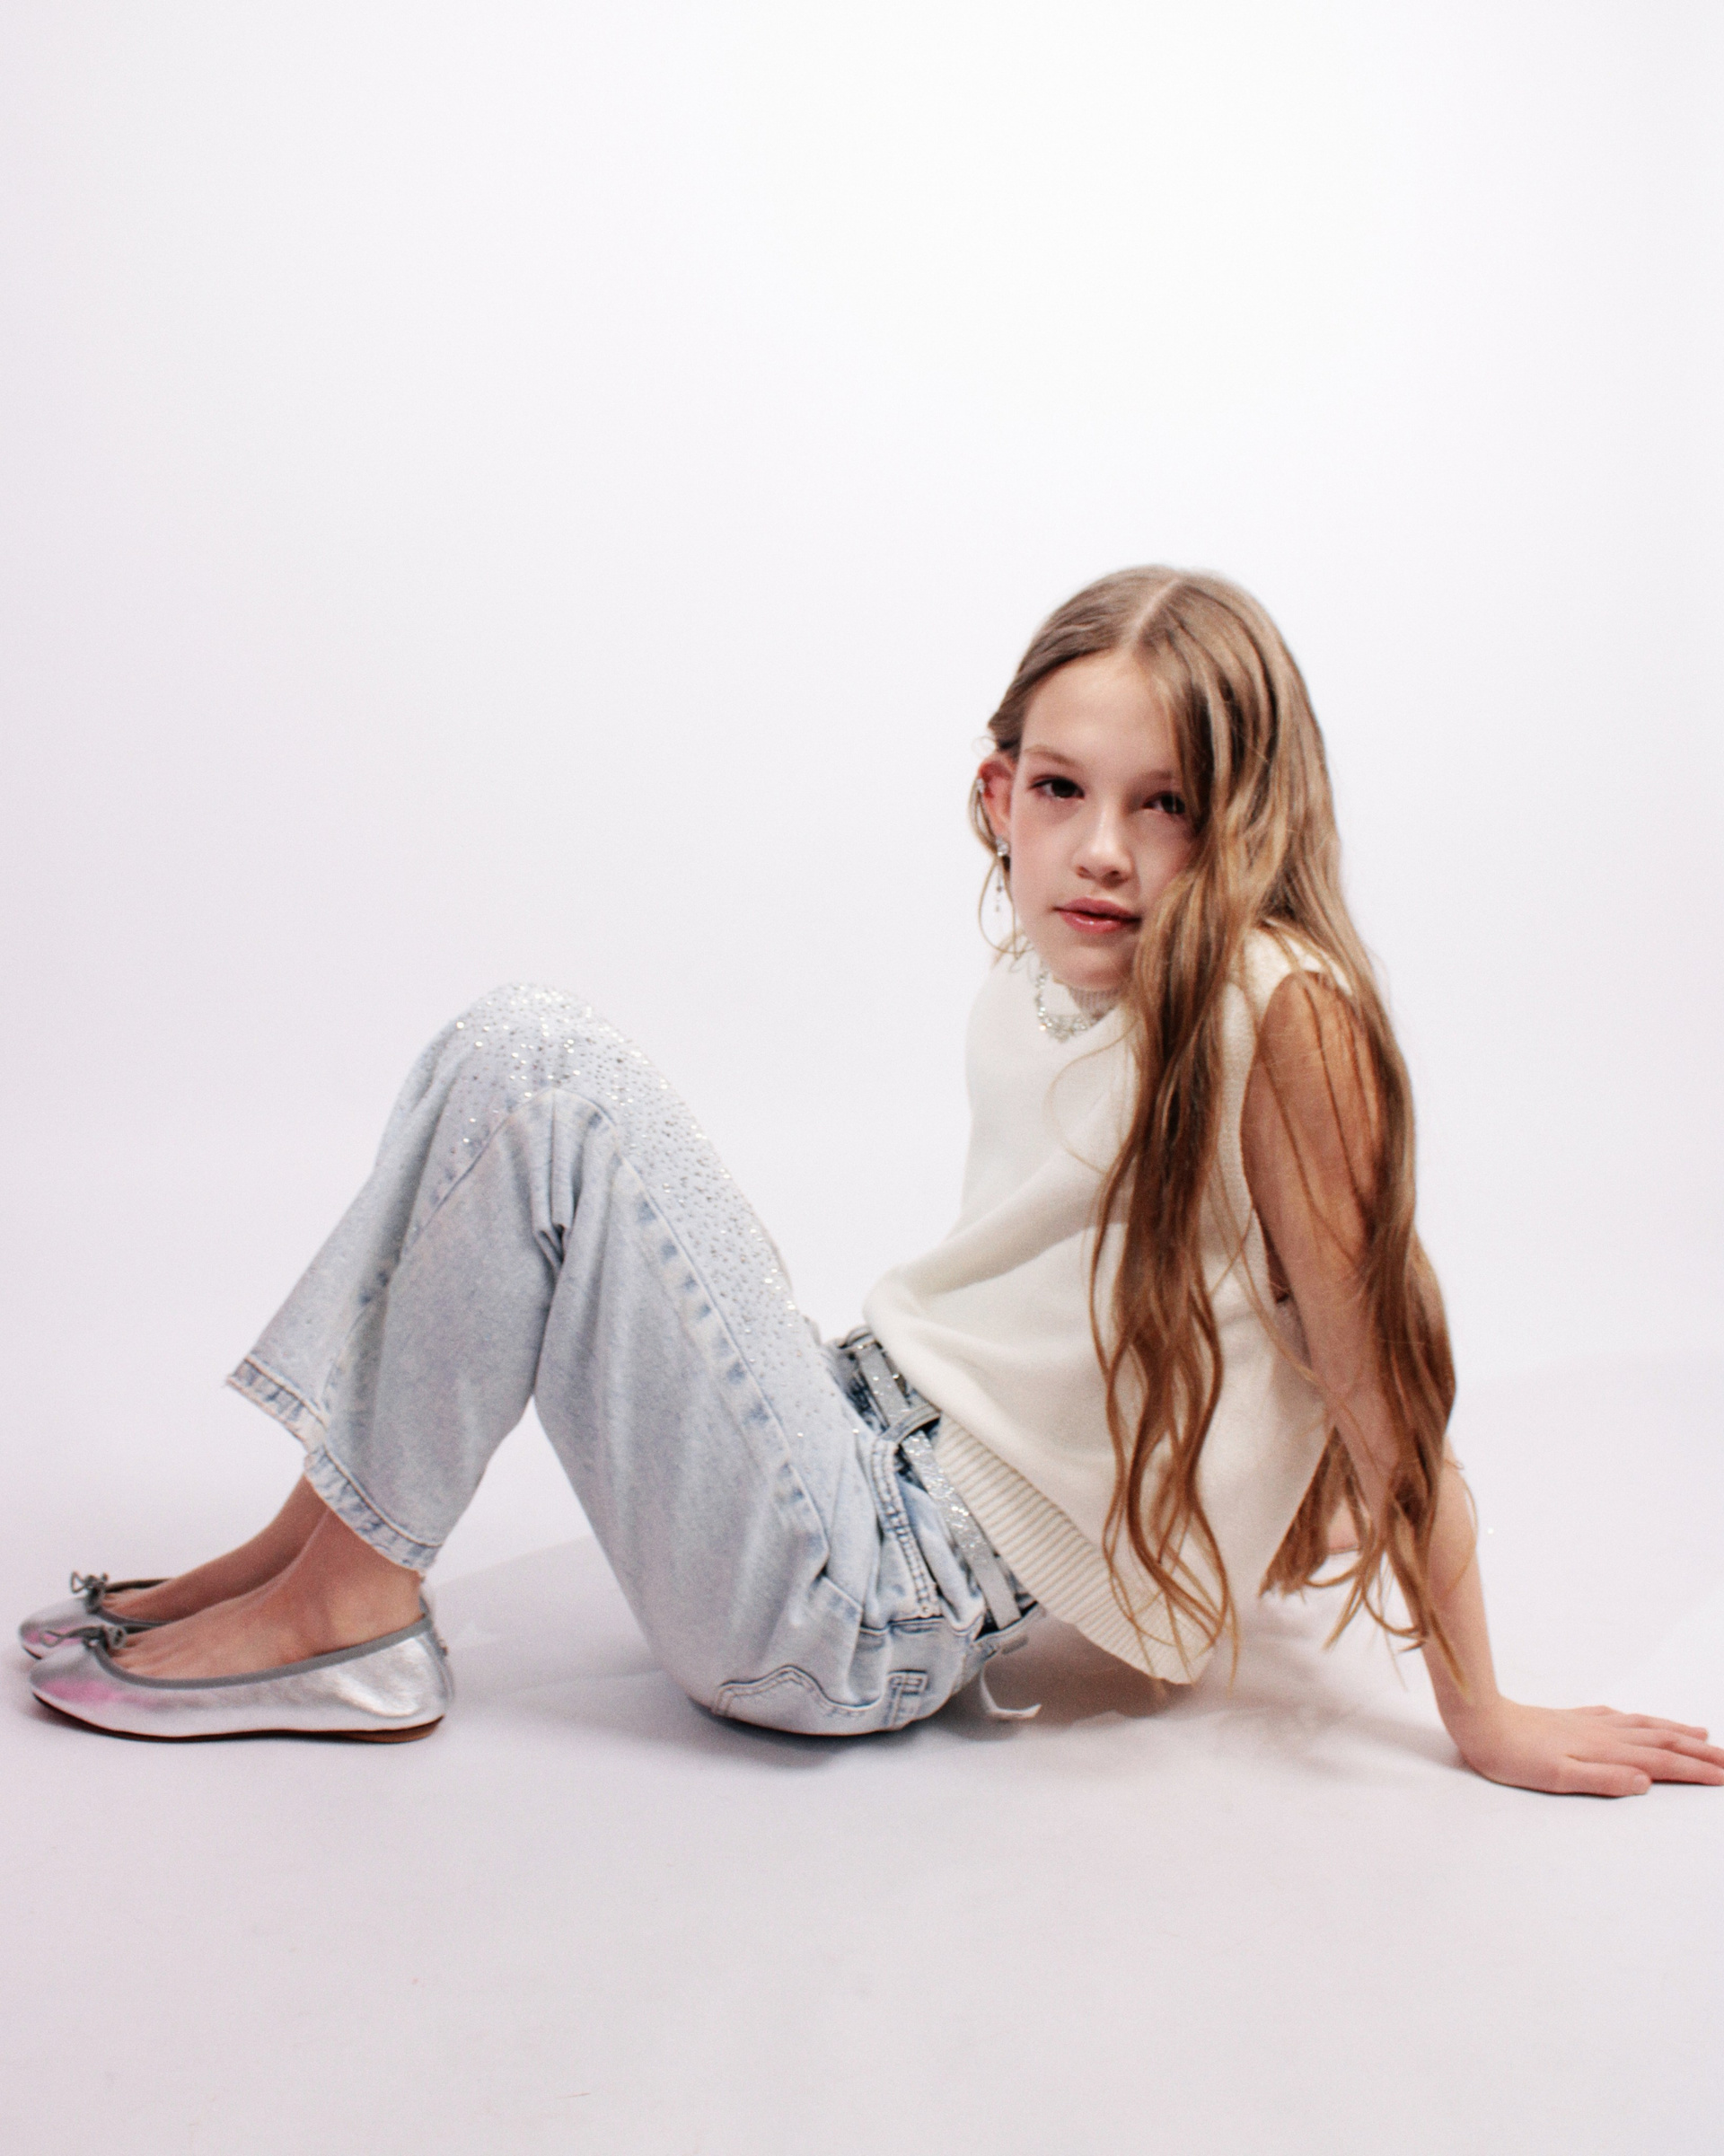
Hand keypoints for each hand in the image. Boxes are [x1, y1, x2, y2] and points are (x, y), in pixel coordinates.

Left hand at [1445, 1698, 1723, 1796]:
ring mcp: (1588, 1724)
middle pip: (1661, 1741)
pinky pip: (1619, 1717)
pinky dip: (1641, 1720)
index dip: (1695, 1770)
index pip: (1660, 1762)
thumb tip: (1646, 1782)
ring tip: (1701, 1733)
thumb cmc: (1512, 1756)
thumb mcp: (1557, 1778)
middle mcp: (1602, 1734)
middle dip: (1698, 1750)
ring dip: (1676, 1730)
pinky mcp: (1571, 1719)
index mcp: (1603, 1751)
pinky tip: (1640, 1721)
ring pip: (1643, 1726)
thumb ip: (1603, 1779)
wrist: (1479, 1720)